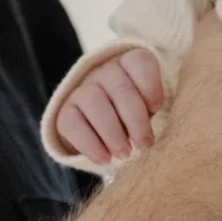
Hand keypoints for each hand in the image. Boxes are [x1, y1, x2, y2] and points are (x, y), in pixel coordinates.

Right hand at [55, 46, 169, 165]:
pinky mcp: (65, 112)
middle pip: (120, 88)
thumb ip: (154, 111)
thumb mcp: (151, 110)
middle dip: (136, 120)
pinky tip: (104, 159)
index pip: (140, 62)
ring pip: (94, 103)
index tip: (157, 109)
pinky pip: (73, 124)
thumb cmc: (135, 118)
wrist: (104, 132)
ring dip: (113, 133)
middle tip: (144, 144)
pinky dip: (91, 145)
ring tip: (125, 153)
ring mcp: (82, 90)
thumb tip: (153, 133)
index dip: (151, 86)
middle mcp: (104, 71)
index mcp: (129, 64)